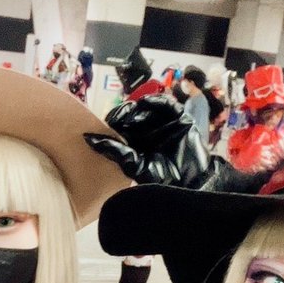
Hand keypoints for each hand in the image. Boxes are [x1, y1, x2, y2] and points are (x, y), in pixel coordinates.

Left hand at [84, 95, 210, 188]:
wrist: (194, 181)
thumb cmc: (164, 179)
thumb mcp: (135, 166)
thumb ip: (115, 152)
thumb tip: (88, 138)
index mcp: (133, 143)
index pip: (118, 127)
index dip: (113, 123)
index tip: (109, 123)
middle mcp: (145, 131)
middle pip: (129, 114)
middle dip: (123, 113)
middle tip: (121, 117)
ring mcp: (161, 123)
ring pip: (145, 107)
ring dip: (136, 108)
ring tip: (132, 113)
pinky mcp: (178, 117)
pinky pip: (166, 104)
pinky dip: (155, 101)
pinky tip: (146, 104)